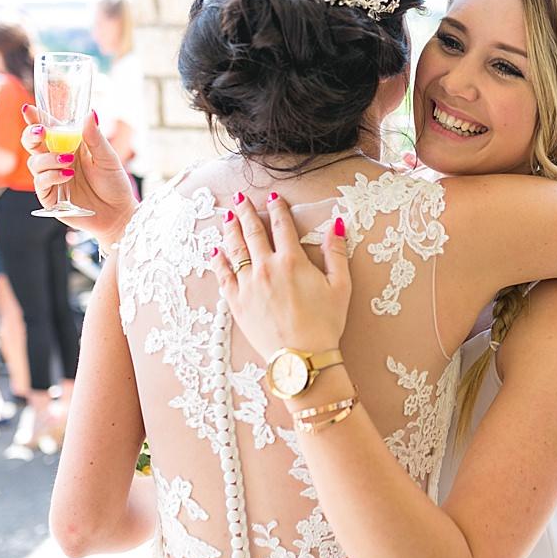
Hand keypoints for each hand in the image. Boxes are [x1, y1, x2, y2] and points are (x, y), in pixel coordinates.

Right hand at [22, 105, 137, 242]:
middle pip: (33, 144)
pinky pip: (41, 183)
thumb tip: (90, 113)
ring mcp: (52, 179)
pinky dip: (51, 176)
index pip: (49, 130)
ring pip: (34, 163)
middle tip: (40, 131)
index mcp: (70, 146)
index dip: (37, 119)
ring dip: (48, 158)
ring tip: (68, 160)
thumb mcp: (107, 157)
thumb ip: (95, 137)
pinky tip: (67, 175)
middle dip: (31, 135)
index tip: (28, 108)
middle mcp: (57, 160)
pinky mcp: (50, 197)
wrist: (118, 212)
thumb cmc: (114, 182)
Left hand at [212, 193, 349, 359]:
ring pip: (235, 250)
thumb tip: (337, 224)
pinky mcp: (237, 304)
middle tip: (240, 199)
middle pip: (253, 232)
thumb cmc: (325, 324)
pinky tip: (216, 252)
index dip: (277, 208)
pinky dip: (219, 262)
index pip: (282, 225)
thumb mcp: (340, 286)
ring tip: (227, 217)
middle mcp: (266, 268)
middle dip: (246, 212)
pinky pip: (224, 277)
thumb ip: (336, 252)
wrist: (302, 360)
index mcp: (292, 261)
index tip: (273, 197)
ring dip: (231, 230)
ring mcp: (248, 286)